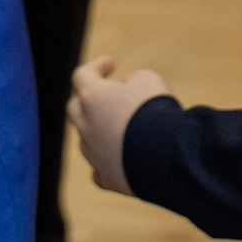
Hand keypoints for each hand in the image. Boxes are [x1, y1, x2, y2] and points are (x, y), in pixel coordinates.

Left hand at [67, 56, 172, 196]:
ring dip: (101, 131)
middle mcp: (86, 125)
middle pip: (75, 108)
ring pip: (87, 139)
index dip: (96, 67)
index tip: (111, 64)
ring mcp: (93, 154)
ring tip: (124, 128)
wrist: (166, 158)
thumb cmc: (156, 112)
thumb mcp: (149, 80)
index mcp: (92, 97)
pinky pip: (100, 169)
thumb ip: (134, 81)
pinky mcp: (106, 178)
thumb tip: (131, 91)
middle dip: (89, 100)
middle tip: (109, 97)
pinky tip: (119, 160)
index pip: (82, 75)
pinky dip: (108, 162)